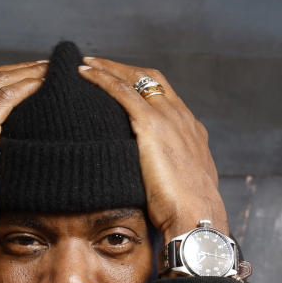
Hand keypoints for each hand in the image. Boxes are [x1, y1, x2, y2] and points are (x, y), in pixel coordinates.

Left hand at [78, 57, 227, 240]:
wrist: (197, 217)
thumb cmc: (186, 213)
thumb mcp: (179, 186)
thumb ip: (167, 175)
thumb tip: (149, 184)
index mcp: (191, 131)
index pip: (166, 98)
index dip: (142, 87)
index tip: (122, 85)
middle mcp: (183, 118)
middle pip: (152, 80)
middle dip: (125, 70)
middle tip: (100, 66)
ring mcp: (169, 118)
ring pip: (136, 80)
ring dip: (109, 68)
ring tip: (86, 65)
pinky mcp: (152, 125)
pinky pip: (123, 92)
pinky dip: (102, 78)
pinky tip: (84, 74)